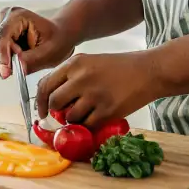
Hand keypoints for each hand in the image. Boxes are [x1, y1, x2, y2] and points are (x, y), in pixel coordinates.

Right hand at [0, 6, 76, 78]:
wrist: (61, 36)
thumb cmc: (58, 40)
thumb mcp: (49, 52)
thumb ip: (29, 61)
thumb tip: (12, 69)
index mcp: (19, 16)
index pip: (3, 36)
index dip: (3, 55)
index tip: (5, 73)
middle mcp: (8, 17)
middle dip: (7, 59)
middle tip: (23, 67)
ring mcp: (4, 25)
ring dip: (9, 60)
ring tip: (28, 59)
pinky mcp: (3, 35)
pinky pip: (0, 52)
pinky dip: (9, 59)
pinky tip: (23, 58)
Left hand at [35, 50, 157, 128]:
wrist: (148, 71)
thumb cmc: (119, 68)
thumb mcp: (90, 63)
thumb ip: (70, 77)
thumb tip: (51, 100)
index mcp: (74, 63)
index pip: (45, 85)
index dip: (40, 101)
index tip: (43, 111)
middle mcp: (81, 78)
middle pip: (54, 102)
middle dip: (56, 112)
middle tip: (64, 115)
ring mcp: (94, 95)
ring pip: (70, 117)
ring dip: (75, 119)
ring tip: (88, 112)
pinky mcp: (107, 111)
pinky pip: (87, 125)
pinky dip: (89, 125)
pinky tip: (98, 116)